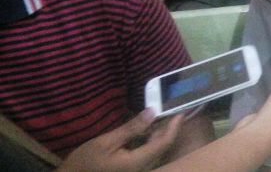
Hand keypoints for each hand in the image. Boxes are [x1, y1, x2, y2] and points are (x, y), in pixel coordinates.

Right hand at [57, 109, 182, 171]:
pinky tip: (146, 129)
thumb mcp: (107, 142)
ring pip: (156, 151)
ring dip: (158, 134)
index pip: (164, 143)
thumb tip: (152, 112)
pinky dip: (149, 141)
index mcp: (138, 163)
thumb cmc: (85, 162)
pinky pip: (147, 154)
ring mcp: (138, 170)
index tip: (181, 111)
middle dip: (168, 128)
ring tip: (160, 115)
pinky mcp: (133, 170)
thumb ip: (132, 128)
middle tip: (170, 109)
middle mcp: (143, 169)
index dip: (174, 127)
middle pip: (162, 147)